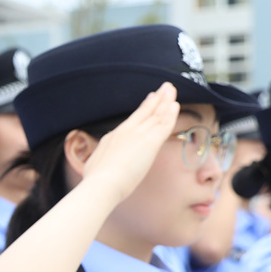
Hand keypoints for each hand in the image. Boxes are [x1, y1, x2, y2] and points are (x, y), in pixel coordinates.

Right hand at [74, 83, 180, 203]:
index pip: (133, 120)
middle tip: (165, 88)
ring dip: (165, 101)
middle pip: (145, 111)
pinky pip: (164, 125)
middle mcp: (126, 132)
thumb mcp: (96, 164)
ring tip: (171, 90)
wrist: (101, 183)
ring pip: (155, 115)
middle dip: (156, 99)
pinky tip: (175, 105)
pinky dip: (170, 114)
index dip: (144, 108)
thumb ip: (102, 160)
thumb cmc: (96, 180)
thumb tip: (98, 164)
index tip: (150, 98)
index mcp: (113, 137)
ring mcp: (138, 135)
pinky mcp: (150, 142)